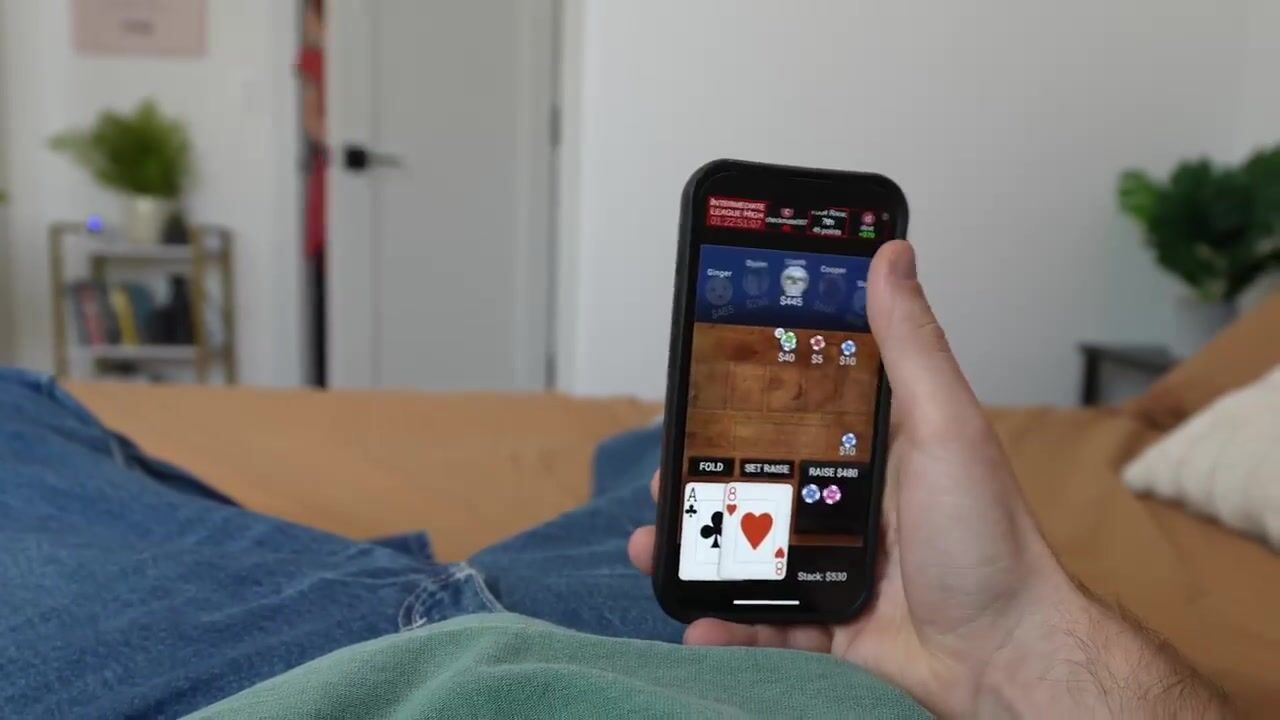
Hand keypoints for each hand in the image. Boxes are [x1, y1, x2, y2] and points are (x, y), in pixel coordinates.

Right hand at [629, 241, 1226, 717]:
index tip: (696, 375)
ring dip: (697, 547)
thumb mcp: (943, 426)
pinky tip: (699, 622)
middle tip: (663, 473)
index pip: (793, 402)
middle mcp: (845, 497)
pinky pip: (766, 620)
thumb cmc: (989, 536)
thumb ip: (910, 345)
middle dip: (699, 476)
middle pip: (755, 477)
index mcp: (868, 443)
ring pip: (746, 547)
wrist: (1009, 655)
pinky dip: (729, 623)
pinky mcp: (829, 618)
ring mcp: (832, 560)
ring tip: (653, 543)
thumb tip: (891, 255)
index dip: (742, 389)